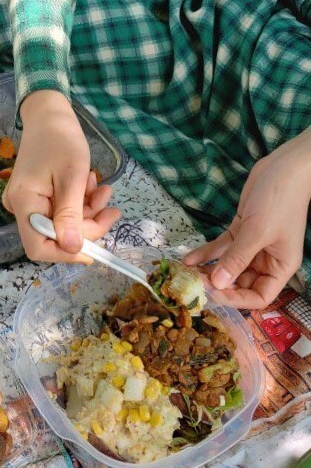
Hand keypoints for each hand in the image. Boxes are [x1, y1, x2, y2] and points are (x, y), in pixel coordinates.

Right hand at [2, 90, 120, 262]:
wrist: (50, 114)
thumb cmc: (60, 138)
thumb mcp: (72, 176)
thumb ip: (71, 214)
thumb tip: (72, 249)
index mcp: (23, 202)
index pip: (38, 247)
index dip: (67, 254)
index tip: (97, 249)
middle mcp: (20, 207)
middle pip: (54, 236)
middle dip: (87, 227)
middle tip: (111, 209)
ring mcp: (29, 202)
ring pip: (62, 224)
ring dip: (88, 212)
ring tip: (103, 190)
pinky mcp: (39, 197)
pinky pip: (61, 211)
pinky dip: (81, 203)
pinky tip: (91, 184)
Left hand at [184, 128, 310, 308]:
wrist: (282, 167)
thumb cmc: (279, 201)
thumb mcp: (257, 232)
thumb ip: (237, 259)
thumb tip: (218, 284)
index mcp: (280, 267)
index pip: (258, 296)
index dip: (236, 300)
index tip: (212, 295)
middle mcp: (266, 260)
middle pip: (239, 282)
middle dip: (216, 285)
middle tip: (191, 284)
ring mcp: (252, 245)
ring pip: (227, 264)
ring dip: (207, 270)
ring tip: (184, 275)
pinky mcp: (241, 229)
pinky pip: (222, 247)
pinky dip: (206, 252)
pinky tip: (188, 258)